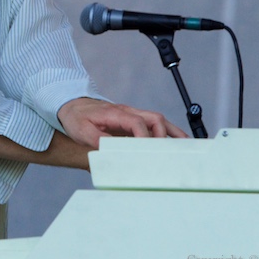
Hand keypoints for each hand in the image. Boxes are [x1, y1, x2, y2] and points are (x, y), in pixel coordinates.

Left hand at [57, 97, 187, 148]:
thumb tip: (114, 150)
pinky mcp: (132, 120)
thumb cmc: (77, 117)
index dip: (144, 137)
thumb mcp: (81, 131)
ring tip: (186, 146)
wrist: (72, 105)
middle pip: (154, 117)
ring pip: (158, 119)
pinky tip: (176, 141)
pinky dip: (167, 131)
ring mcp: (131, 114)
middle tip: (168, 153)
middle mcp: (127, 111)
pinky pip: (153, 123)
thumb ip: (98, 140)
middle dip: (164, 134)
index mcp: (116, 113)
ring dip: (172, 132)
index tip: (147, 152)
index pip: (137, 123)